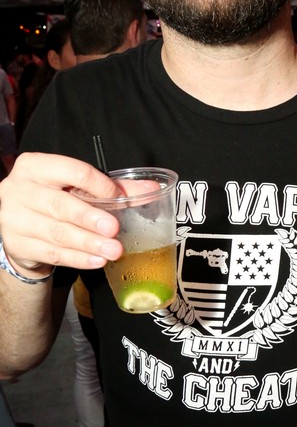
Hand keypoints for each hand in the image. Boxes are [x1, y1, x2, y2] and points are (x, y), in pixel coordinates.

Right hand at [0, 153, 123, 274]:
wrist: (19, 225)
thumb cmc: (53, 198)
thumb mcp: (75, 187)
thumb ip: (112, 187)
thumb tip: (151, 189)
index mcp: (35, 166)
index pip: (71, 171)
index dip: (98, 185)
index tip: (118, 198)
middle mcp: (20, 190)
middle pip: (60, 205)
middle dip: (90, 218)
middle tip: (114, 229)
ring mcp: (15, 219)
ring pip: (57, 233)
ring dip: (89, 243)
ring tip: (113, 250)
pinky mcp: (17, 244)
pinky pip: (53, 254)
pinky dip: (78, 258)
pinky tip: (96, 260)